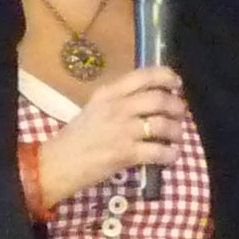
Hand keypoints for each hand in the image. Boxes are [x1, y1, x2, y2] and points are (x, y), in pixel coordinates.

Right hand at [33, 68, 186, 206]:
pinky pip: (158, 152)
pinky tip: (171, 156)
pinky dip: (170, 154)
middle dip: (177, 107)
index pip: (143, 76)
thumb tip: (148, 99)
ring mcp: (122, 130)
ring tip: (176, 137)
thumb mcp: (94, 108)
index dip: (167, 77)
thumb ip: (118, 101)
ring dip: (176, 131)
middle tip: (180, 114)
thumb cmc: (76, 137)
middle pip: (159, 99)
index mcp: (108, 93)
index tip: (176, 84)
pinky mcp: (125, 153)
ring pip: (163, 124)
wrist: (58, 163)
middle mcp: (116, 107)